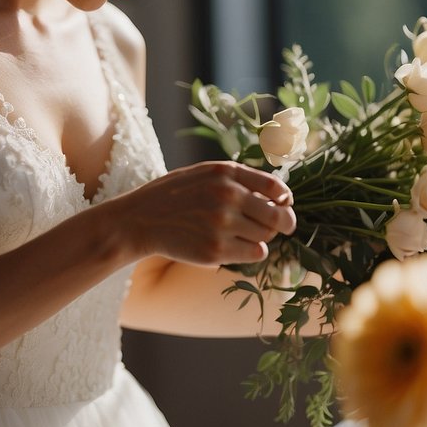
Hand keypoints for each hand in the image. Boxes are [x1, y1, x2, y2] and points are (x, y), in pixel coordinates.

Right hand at [124, 161, 295, 265]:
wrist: (141, 219)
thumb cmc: (177, 195)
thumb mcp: (206, 174)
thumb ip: (240, 179)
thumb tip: (281, 195)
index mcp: (226, 173)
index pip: (275, 187)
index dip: (285, 198)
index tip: (285, 204)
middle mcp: (227, 196)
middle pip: (277, 216)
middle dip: (285, 222)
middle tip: (285, 226)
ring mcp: (222, 224)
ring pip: (267, 236)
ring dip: (262, 237)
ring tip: (244, 233)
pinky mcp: (216, 250)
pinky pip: (255, 253)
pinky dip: (252, 251)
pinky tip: (237, 245)